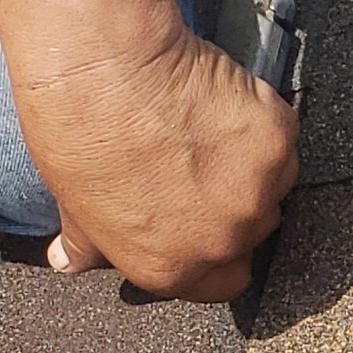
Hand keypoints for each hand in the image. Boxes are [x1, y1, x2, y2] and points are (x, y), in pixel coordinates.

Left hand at [13, 3, 297, 301]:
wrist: (104, 68)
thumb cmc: (78, 134)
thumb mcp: (72, 204)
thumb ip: (90, 244)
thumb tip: (71, 261)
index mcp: (171, 268)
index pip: (221, 284)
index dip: (213, 254)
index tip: (201, 225)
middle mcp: (222, 240)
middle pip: (251, 232)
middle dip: (231, 205)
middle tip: (199, 168)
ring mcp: (257, 192)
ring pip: (272, 185)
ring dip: (251, 166)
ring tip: (208, 134)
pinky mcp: (277, 141)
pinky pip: (281, 138)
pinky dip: (260, 124)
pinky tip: (223, 105)